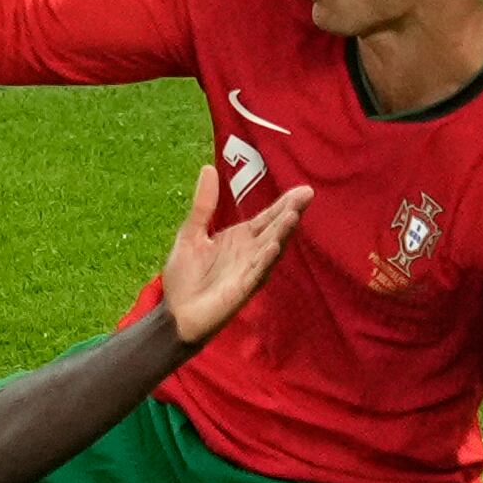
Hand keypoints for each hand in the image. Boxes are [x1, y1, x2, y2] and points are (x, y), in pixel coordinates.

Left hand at [156, 168, 313, 346]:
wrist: (175, 313)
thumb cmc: (185, 276)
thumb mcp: (191, 234)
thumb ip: (203, 205)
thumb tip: (208, 168)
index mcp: (240, 238)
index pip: (267, 217)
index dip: (284, 203)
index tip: (303, 188)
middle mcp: (250, 252)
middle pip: (274, 229)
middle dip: (290, 213)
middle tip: (307, 195)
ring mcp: (249, 271)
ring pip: (271, 249)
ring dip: (281, 234)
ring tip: (293, 215)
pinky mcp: (242, 289)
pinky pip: (257, 273)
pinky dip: (265, 260)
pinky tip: (274, 247)